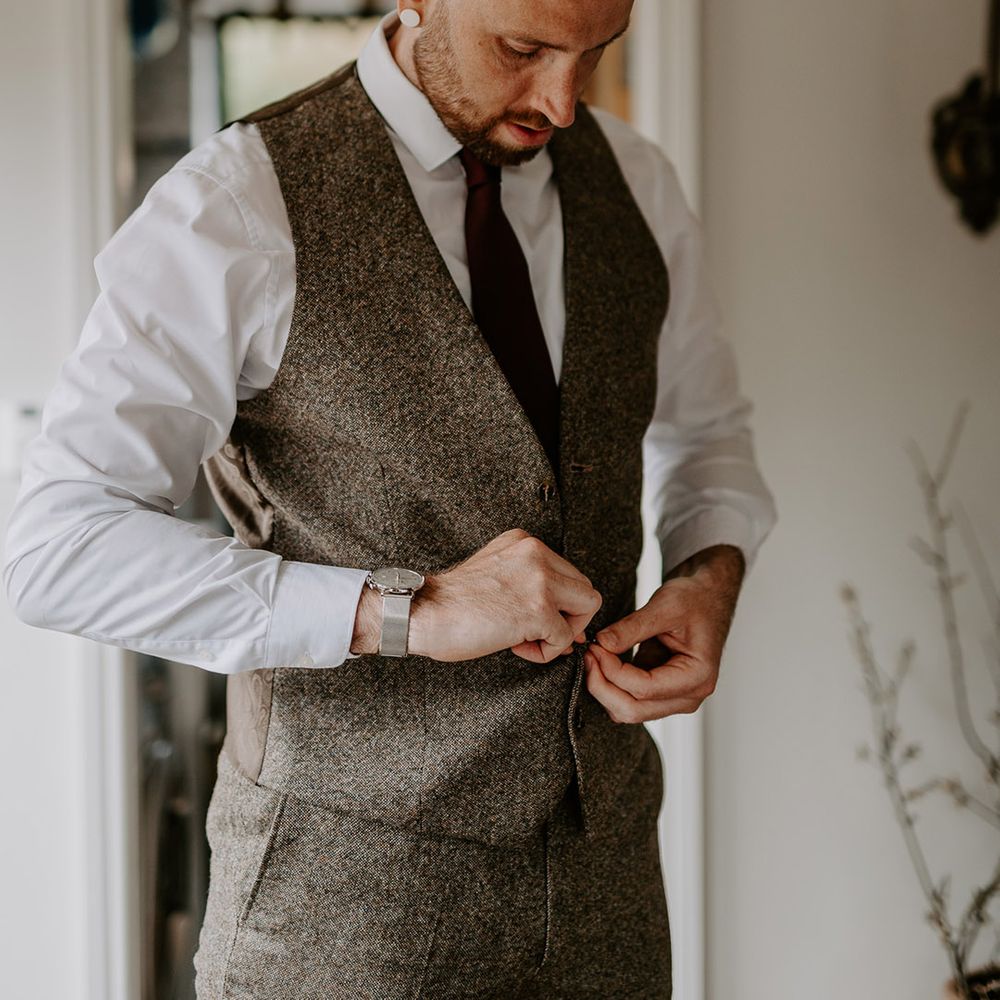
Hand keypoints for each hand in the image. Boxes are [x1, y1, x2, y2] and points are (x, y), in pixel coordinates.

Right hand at [354, 529, 601, 663]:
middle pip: (585, 589)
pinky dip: (546, 652)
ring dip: (563, 633)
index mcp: (525, 542)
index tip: (536, 621)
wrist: (423, 613)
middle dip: (568, 618)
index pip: (568, 573)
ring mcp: (540, 580)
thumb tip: (572, 625)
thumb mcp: (496, 574)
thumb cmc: (453, 603)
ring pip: (588, 608)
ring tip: (527, 641)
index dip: (560, 604)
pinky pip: (565, 637)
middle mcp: (536, 553)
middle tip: (536, 634)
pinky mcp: (539, 609)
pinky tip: (516, 649)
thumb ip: (531, 585)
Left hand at [583, 545, 744, 722]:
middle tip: (588, 655)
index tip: (595, 648)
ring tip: (593, 655)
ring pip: (628, 710)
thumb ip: (631, 628)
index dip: (611, 671)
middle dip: (603, 685)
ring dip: (604, 687)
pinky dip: (610, 685)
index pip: (643, 689)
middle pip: (633, 710)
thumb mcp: (665, 606)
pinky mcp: (659, 690)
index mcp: (697, 677)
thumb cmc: (696, 598)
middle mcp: (688, 696)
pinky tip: (601, 660)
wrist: (707, 595)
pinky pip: (628, 699)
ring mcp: (673, 697)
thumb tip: (601, 643)